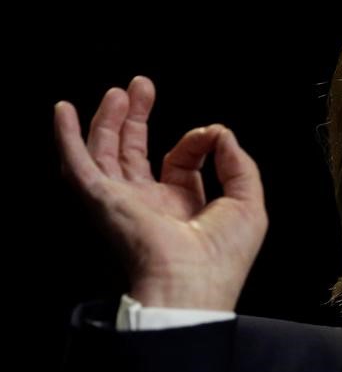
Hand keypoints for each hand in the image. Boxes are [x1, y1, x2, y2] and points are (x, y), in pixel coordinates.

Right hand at [54, 76, 267, 309]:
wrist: (190, 285)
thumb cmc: (223, 256)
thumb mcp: (247, 202)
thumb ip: (238, 164)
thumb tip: (220, 133)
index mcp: (182, 208)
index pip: (181, 161)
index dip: (195, 141)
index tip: (211, 135)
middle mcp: (149, 204)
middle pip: (135, 152)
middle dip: (136, 118)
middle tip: (142, 86)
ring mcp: (123, 202)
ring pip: (106, 153)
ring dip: (108, 120)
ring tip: (119, 92)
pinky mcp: (102, 201)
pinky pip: (77, 166)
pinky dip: (67, 138)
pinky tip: (64, 110)